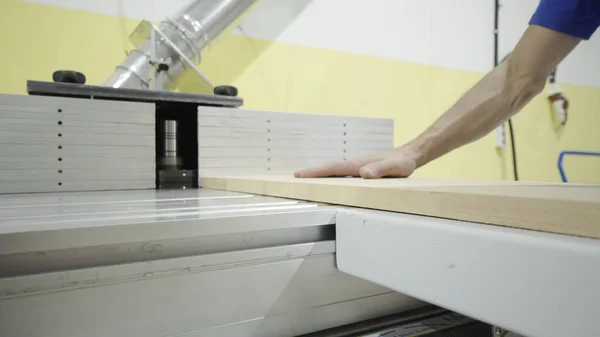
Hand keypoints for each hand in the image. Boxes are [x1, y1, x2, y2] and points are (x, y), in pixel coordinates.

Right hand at [294, 148, 417, 178]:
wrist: (409, 155)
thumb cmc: (403, 163)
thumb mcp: (395, 168)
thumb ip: (380, 170)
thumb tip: (363, 174)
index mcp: (359, 165)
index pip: (334, 169)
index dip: (318, 172)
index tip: (302, 175)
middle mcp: (355, 164)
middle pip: (330, 167)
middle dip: (313, 172)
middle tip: (296, 176)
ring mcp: (357, 165)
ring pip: (335, 169)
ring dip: (320, 173)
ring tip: (306, 178)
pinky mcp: (360, 168)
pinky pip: (342, 171)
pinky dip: (331, 174)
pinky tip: (328, 179)